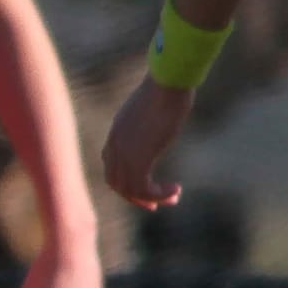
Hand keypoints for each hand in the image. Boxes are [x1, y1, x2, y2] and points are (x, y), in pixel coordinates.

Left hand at [102, 77, 191, 210]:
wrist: (168, 82)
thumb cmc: (169, 88)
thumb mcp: (154, 107)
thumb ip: (151, 120)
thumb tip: (164, 116)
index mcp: (117, 132)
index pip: (111, 166)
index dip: (125, 182)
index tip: (145, 190)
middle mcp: (115, 144)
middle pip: (116, 182)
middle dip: (135, 196)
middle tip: (155, 206)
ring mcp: (124, 152)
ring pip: (129, 189)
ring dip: (151, 198)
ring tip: (173, 197)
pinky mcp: (138, 158)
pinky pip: (143, 188)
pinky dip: (158, 195)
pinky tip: (175, 190)